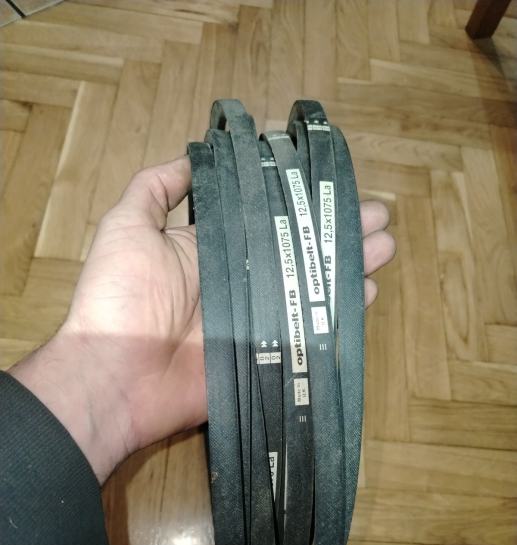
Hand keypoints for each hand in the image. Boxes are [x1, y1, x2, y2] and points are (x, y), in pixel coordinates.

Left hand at [10, 156, 394, 483]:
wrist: (118, 375)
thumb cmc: (121, 296)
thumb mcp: (127, 227)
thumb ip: (155, 189)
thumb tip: (190, 156)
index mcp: (213, 248)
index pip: (267, 218)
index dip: (299, 201)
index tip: (331, 182)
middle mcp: (242, 279)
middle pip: (298, 249)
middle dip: (336, 230)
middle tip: (377, 214)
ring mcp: (257, 318)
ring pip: (311, 285)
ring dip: (347, 264)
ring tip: (383, 244)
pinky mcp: (267, 352)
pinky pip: (311, 330)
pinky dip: (339, 313)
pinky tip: (366, 290)